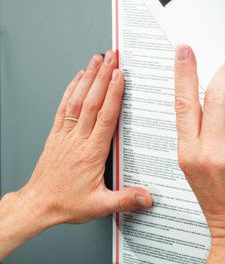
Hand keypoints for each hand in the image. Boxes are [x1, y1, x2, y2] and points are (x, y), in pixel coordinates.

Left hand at [6, 51, 152, 233]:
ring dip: (88, 77)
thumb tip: (148, 197)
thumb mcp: (99, 206)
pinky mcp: (56, 134)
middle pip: (92, 101)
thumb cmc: (66, 203)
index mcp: (91, 152)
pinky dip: (71, 89)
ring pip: (77, 100)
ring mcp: (65, 134)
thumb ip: (125, 199)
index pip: (104, 117)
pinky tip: (77, 78)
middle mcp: (77, 139)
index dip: (113, 94)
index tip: (120, 76)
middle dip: (103, 76)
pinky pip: (63, 107)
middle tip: (112, 57)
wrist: (37, 205)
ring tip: (97, 60)